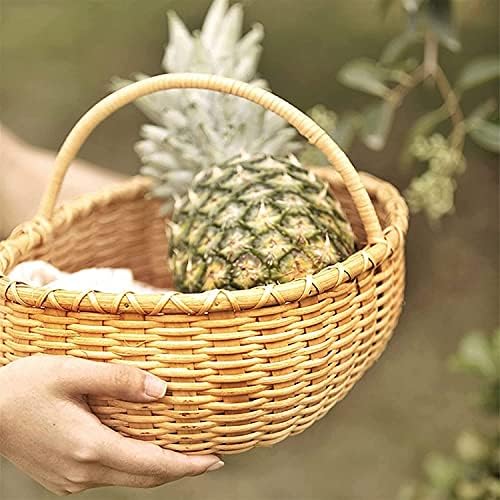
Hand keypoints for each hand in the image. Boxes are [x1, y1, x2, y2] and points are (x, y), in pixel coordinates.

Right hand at [0, 355, 223, 494]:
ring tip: (183, 452)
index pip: (152, 464)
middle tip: (209, 458)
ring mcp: (72, 480)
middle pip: (145, 477)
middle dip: (180, 470)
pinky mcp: (64, 479)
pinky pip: (110, 475)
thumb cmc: (26, 385)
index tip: (216, 461)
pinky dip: (134, 466)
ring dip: (158, 468)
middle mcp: (83, 472)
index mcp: (89, 447)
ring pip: (128, 479)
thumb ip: (118, 379)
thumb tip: (162, 391)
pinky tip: (142, 449)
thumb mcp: (72, 372)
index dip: (188, 465)